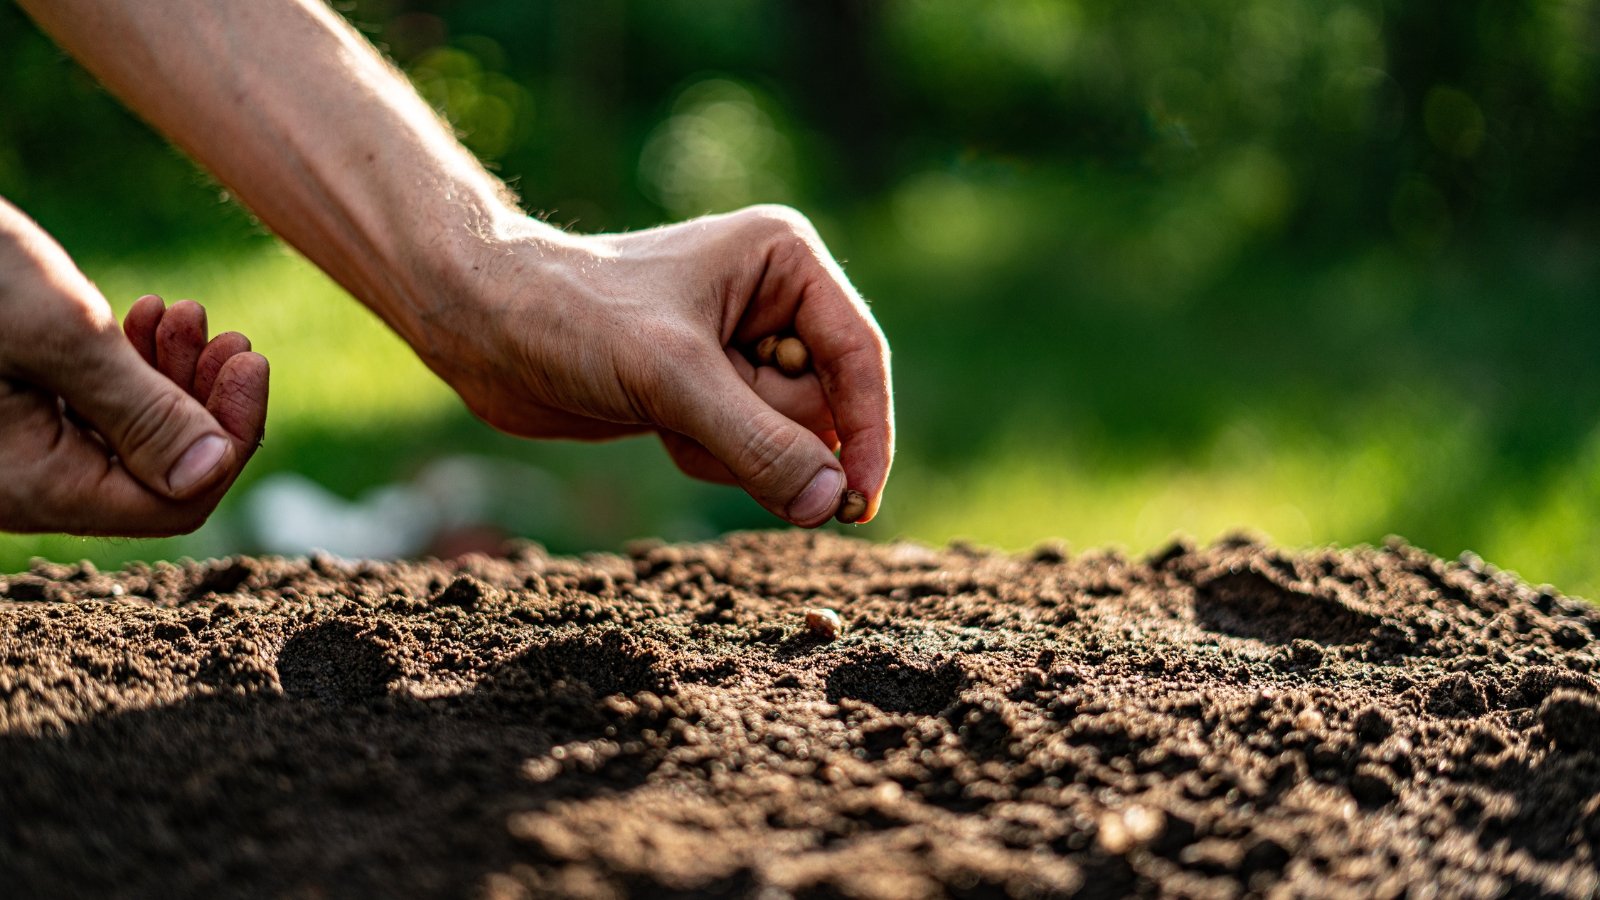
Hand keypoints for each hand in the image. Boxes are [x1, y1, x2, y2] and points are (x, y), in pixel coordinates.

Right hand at [0, 203, 268, 535]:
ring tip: (183, 313)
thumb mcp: (57, 333)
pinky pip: (97, 412)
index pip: (173, 503)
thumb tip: (213, 470)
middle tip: (226, 334)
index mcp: (32, 488)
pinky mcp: (15, 413)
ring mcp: (19, 450)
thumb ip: (141, 409)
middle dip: (205, 401)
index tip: (251, 361)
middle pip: (160, 472)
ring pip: (134, 438)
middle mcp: (26, 484)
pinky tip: (149, 317)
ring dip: (175, 376)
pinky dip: (135, 367)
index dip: (230, 438)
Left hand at [425, 205, 893, 527]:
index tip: (857, 504)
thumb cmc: (572, 316)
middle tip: (694, 413)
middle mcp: (774, 302)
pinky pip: (745, 454)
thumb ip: (760, 443)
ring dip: (728, 449)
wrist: (479, 325)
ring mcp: (741, 351)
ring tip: (665, 411)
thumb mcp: (674, 378)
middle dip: (765, 434)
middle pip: (824, 409)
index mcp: (784, 262)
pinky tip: (654, 423)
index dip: (866, 434)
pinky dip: (705, 456)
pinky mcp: (709, 393)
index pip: (859, 358)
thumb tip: (831, 504)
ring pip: (786, 440)